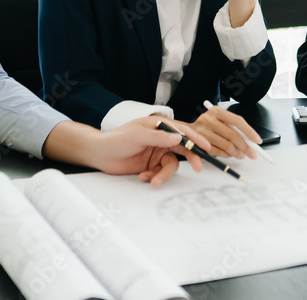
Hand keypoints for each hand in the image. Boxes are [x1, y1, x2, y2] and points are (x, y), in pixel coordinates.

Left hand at [45, 119, 211, 186]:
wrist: (100, 154)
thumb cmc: (117, 139)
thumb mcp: (138, 135)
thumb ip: (159, 137)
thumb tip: (179, 138)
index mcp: (160, 126)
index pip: (183, 131)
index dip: (196, 139)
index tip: (207, 148)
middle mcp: (161, 140)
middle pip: (183, 148)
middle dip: (191, 158)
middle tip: (199, 168)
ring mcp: (157, 153)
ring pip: (171, 165)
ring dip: (164, 174)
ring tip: (152, 180)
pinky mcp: (151, 166)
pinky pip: (160, 174)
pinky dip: (153, 177)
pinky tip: (142, 177)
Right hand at [188, 106, 261, 158]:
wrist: (184, 132)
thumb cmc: (207, 127)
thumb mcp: (218, 121)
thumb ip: (233, 127)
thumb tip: (252, 139)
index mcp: (216, 111)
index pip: (237, 120)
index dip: (249, 131)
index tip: (257, 140)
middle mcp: (208, 119)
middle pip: (233, 135)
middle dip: (245, 147)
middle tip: (252, 154)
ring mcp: (202, 132)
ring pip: (226, 145)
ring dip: (236, 153)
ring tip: (240, 155)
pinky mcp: (198, 144)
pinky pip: (218, 152)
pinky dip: (226, 155)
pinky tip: (229, 155)